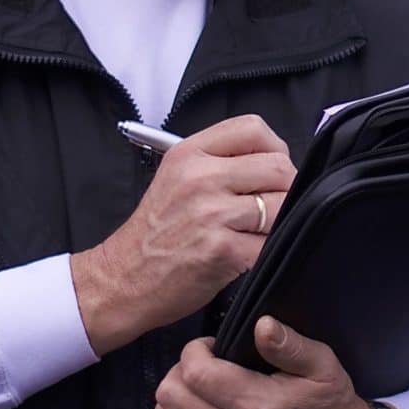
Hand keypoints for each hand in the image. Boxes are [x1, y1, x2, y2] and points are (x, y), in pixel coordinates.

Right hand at [72, 116, 293, 353]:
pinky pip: (271, 244)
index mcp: (189, 153)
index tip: (271, 170)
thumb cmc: (153, 234)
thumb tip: (276, 163)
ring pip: (281, 206)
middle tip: (272, 208)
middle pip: (278, 167)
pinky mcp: (223, 250)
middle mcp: (200, 178)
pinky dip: (267, 253)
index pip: (254, 129)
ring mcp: (211, 214)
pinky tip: (247, 256)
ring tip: (256, 233)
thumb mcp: (175, 179)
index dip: (275, 149)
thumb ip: (219, 163)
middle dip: (286, 189)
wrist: (121, 280)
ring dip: (279, 223)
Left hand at [142, 315, 382, 408]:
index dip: (195, 350)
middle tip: (201, 367)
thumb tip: (261, 324)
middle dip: (179, 371)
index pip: (196, 372)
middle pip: (171, 396)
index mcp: (257, 405)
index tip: (212, 347)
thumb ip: (291, 344)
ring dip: (169, 403)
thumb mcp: (324, 367)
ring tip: (192, 394)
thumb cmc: (332, 408)